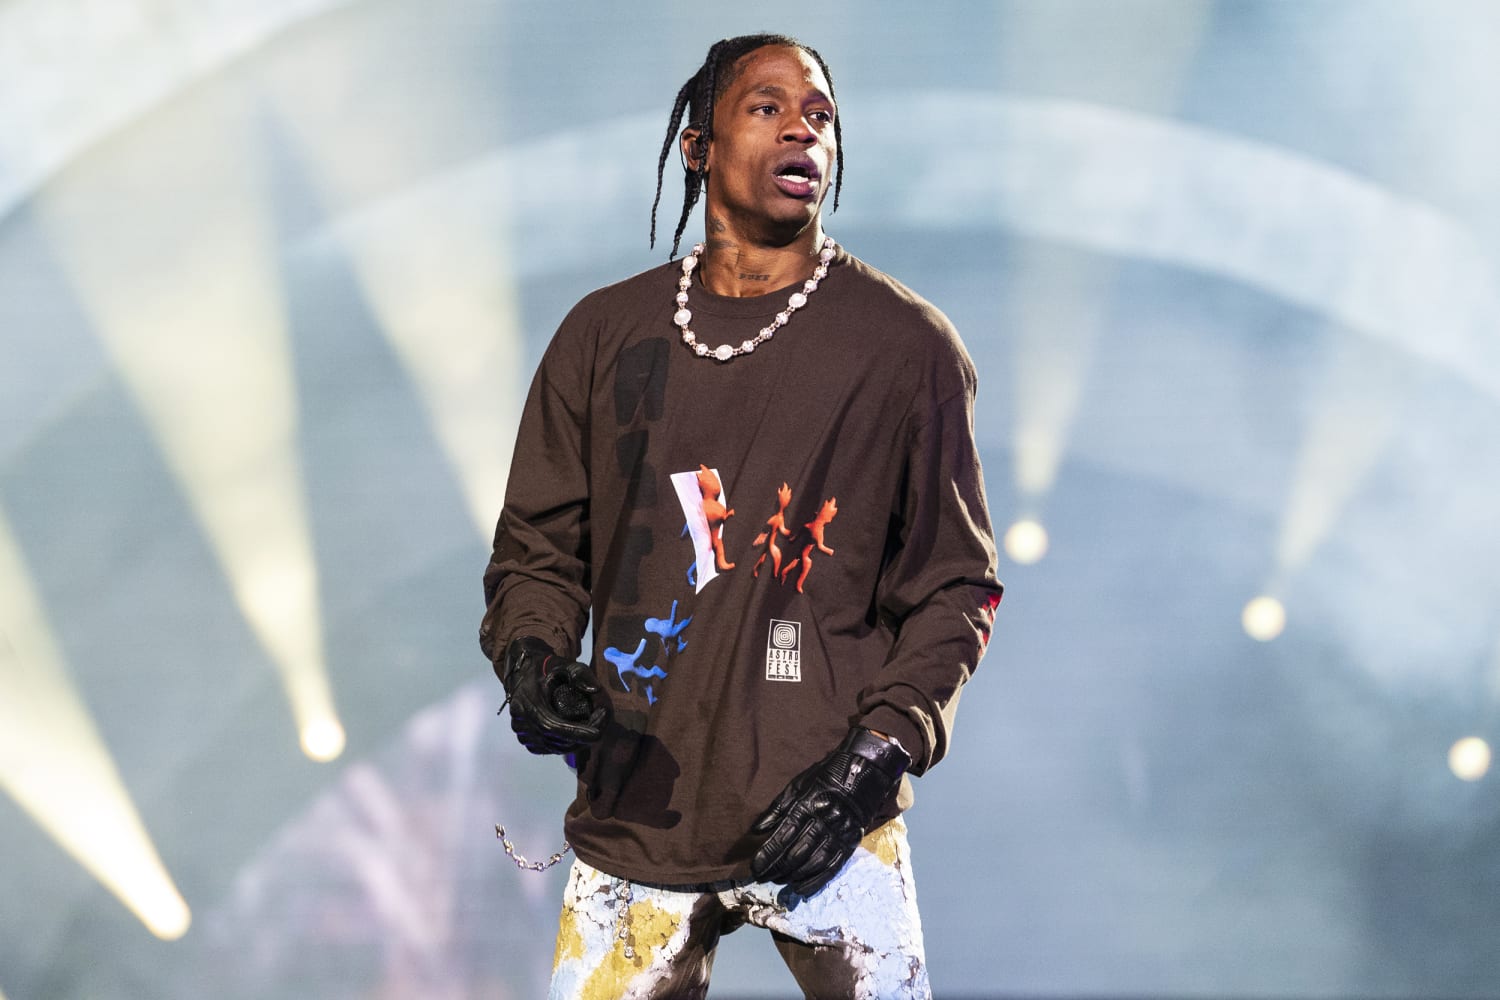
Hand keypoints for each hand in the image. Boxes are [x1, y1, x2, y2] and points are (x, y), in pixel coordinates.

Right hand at [500, 636, 609, 754]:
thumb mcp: (565, 665)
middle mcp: (521, 720)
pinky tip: (578, 736)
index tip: (597, 733)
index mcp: (528, 703)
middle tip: (601, 725)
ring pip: (553, 747)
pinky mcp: (524, 738)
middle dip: (582, 738)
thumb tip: (595, 690)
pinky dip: (565, 746)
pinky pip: (547, 748)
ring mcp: (521, 732)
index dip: (576, 733)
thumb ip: (580, 673)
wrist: (523, 673)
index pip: (553, 727)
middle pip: (555, 740)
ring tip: (593, 729)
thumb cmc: (546, 669)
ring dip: (576, 743)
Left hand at [749, 727, 910, 896]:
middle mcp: (825, 820)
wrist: (865, 771)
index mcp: (809, 804)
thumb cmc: (827, 776)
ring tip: (779, 882)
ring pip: (815, 862)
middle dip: (778, 868)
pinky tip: (802, 889)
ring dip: (794, 876)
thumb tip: (756, 830)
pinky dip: (816, 881)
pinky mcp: (851, 842)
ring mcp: (840, 833)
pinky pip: (833, 867)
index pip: (784, 834)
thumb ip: (777, 808)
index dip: (769, 853)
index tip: (755, 867)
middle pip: (798, 851)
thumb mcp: (798, 784)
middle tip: (762, 878)